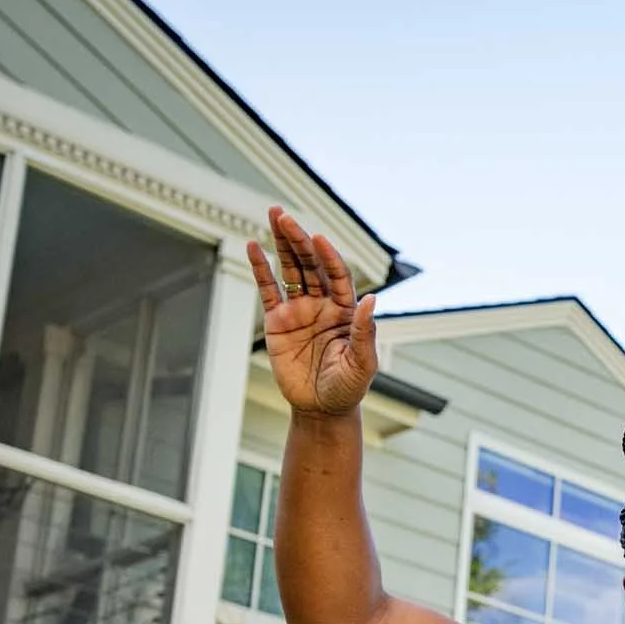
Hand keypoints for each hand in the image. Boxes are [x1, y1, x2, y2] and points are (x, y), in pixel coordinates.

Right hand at [248, 207, 377, 415]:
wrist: (321, 408)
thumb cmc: (348, 387)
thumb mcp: (362, 363)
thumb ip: (365, 333)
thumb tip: (371, 300)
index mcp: (345, 310)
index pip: (337, 275)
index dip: (329, 257)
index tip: (318, 238)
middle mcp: (323, 304)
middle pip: (310, 264)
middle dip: (298, 240)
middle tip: (284, 215)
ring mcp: (299, 310)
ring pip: (290, 270)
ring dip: (282, 243)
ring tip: (274, 216)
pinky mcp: (277, 321)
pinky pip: (268, 290)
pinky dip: (260, 268)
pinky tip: (253, 246)